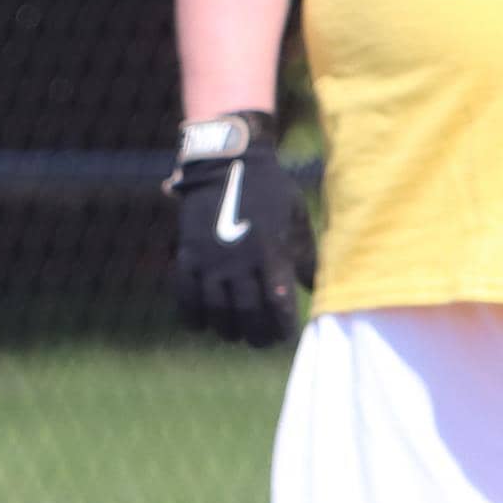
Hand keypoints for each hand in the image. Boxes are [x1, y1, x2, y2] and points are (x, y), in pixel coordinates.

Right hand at [170, 115, 313, 346]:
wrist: (228, 162)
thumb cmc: (271, 192)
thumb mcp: (297, 220)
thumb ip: (308, 258)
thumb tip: (317, 290)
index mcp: (271, 254)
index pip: (278, 305)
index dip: (282, 327)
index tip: (285, 334)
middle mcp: (240, 262)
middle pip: (247, 315)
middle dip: (256, 335)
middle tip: (261, 340)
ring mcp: (211, 260)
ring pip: (216, 311)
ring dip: (227, 329)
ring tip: (234, 333)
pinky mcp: (188, 256)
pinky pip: (185, 296)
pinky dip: (193, 316)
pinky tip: (202, 324)